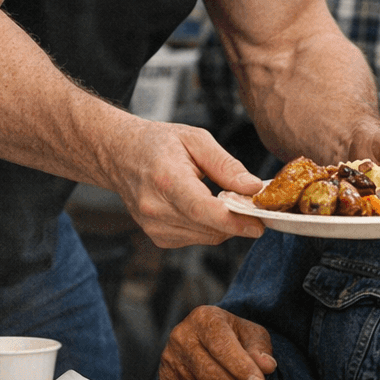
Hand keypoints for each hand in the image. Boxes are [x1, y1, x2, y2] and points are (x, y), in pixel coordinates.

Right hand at [103, 119, 265, 247]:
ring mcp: (153, 225)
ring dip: (224, 225)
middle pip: (208, 227)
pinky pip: (195, 239)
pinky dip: (209, 228)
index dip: (233, 221)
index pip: (202, 209)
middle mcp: (155, 207)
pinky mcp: (156, 236)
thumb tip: (253, 187)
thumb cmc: (158, 143)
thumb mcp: (197, 139)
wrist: (121, 155)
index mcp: (166, 179)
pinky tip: (207, 208)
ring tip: (229, 202)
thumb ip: (226, 165)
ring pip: (205, 237)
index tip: (258, 225)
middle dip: (237, 221)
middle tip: (255, 207)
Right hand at [159, 306, 276, 379]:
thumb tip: (266, 365)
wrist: (206, 336)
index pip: (221, 345)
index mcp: (204, 317)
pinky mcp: (165, 376)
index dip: (241, 366)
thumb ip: (259, 348)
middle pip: (208, 370)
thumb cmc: (231, 334)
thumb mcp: (250, 334)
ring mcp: (170, 357)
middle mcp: (182, 335)